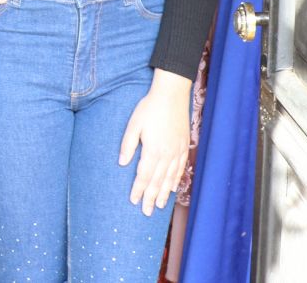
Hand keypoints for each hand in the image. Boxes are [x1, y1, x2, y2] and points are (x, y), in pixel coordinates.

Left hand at [118, 68, 193, 214]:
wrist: (172, 95)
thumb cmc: (149, 108)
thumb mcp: (134, 124)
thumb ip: (128, 145)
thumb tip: (122, 163)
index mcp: (153, 150)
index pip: (144, 176)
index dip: (139, 189)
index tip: (133, 201)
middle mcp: (167, 154)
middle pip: (158, 181)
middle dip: (151, 198)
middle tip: (146, 212)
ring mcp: (177, 151)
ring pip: (170, 178)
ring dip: (163, 193)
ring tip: (158, 206)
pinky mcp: (184, 146)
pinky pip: (180, 169)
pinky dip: (175, 181)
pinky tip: (172, 188)